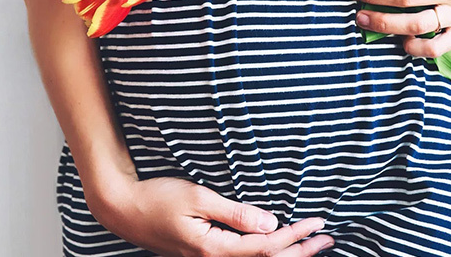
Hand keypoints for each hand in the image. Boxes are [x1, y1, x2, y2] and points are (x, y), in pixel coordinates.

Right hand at [87, 175, 333, 256]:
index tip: (318, 223)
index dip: (295, 236)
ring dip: (287, 254)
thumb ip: (236, 213)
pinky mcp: (203, 255)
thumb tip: (270, 222)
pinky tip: (277, 245)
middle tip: (328, 239)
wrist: (122, 208)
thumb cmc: (157, 199)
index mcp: (214, 250)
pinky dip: (266, 253)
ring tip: (313, 246)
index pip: (265, 246)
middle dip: (300, 251)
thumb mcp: (198, 198)